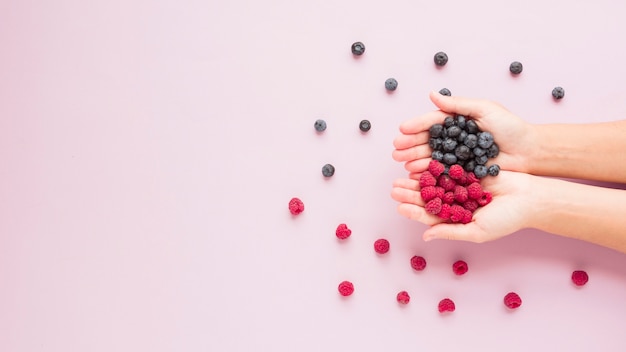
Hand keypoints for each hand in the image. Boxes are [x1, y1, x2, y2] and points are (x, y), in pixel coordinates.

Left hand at [390, 171, 536, 242]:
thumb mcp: (478, 231)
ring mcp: (462, 186)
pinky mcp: (468, 171)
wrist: (531, 197)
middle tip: (394, 188)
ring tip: (401, 175)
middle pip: (428, 198)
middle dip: (411, 193)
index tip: (399, 206)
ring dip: (418, 180)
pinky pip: (448, 168)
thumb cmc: (508, 219)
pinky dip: (434, 167)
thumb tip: (425, 236)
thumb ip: (451, 231)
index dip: (414, 212)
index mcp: (457, 219)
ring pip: (434, 183)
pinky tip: (421, 164)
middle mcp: (456, 203)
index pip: (430, 216)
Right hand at [392, 91, 535, 173]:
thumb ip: (458, 104)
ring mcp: (456, 156)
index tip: (402, 129)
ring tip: (403, 162)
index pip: (432, 122)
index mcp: (456, 121)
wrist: (528, 151)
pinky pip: (441, 172)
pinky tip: (415, 174)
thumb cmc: (510, 127)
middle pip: (426, 141)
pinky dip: (427, 173)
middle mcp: (453, 139)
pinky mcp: (461, 172)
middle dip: (409, 145)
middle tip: (396, 149)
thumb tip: (431, 94)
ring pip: (430, 157)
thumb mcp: (484, 109)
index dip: (416, 125)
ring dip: (414, 159)